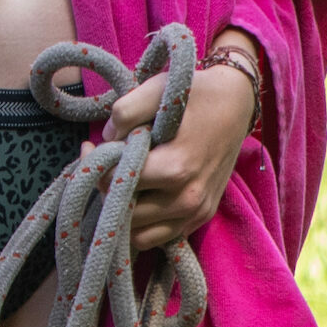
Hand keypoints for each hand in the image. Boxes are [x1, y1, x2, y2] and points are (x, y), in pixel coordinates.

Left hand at [101, 38, 256, 254]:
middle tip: (103, 167)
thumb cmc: (195, 94)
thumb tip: (105, 139)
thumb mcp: (156, 89)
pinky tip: (139, 196)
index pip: (116, 182)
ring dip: (123, 214)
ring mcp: (197, 212)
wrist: (236, 102)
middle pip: (125, 214)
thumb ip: (124, 112)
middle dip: (106, 190)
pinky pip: (161, 237)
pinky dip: (144, 225)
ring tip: (120, 185)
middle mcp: (188, 198)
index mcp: (175, 168)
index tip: (90, 147)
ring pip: (140, 237)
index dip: (95, 165)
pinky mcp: (202, 217)